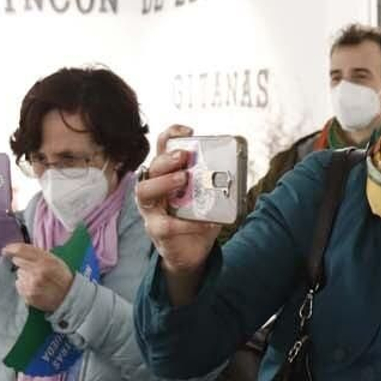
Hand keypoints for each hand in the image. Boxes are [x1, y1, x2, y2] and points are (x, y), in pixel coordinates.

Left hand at [2, 244, 75, 312]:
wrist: (68, 297)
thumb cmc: (61, 277)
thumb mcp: (55, 261)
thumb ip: (38, 255)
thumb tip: (16, 252)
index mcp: (46, 260)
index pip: (22, 250)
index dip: (11, 249)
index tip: (5, 250)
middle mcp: (38, 272)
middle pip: (17, 261)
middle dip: (22, 263)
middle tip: (32, 269)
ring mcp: (32, 285)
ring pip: (18, 274)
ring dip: (24, 275)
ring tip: (37, 280)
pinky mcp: (28, 295)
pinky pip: (18, 285)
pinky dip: (24, 285)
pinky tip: (35, 288)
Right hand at [136, 125, 219, 276]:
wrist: (193, 250)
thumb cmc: (198, 217)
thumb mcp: (209, 196)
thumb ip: (216, 183)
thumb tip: (235, 170)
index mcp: (167, 174)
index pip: (162, 148)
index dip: (171, 135)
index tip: (188, 131)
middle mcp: (154, 188)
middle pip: (152, 167)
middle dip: (166, 159)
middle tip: (183, 157)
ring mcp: (152, 209)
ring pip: (145, 192)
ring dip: (164, 183)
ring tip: (183, 180)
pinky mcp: (156, 230)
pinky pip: (166, 225)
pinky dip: (187, 223)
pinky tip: (205, 222)